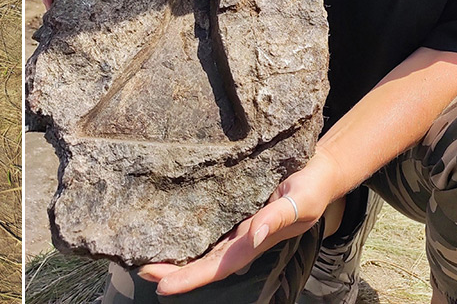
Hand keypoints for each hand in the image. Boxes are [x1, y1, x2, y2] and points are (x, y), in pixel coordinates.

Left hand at [138, 165, 334, 294]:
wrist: (318, 170)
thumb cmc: (311, 188)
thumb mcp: (300, 202)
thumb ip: (277, 219)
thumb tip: (252, 235)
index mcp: (253, 242)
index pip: (217, 267)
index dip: (190, 279)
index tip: (163, 287)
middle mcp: (240, 238)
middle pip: (202, 262)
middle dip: (172, 271)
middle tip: (138, 268)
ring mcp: (235, 225)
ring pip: (201, 246)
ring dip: (174, 255)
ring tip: (142, 254)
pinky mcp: (232, 207)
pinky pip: (205, 223)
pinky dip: (184, 230)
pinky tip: (165, 228)